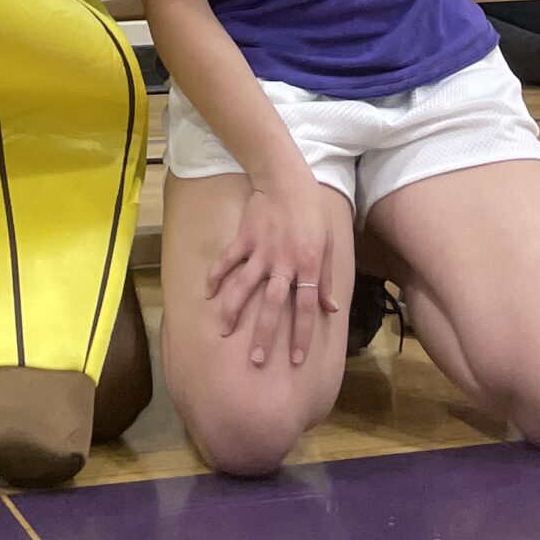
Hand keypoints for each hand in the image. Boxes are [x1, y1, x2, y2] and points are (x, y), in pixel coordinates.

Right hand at [208, 175, 332, 369]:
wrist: (286, 179)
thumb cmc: (312, 212)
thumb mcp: (328, 244)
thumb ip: (327, 279)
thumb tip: (331, 309)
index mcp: (308, 265)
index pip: (306, 307)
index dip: (301, 334)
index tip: (296, 359)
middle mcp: (283, 262)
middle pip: (273, 305)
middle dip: (264, 334)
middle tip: (257, 361)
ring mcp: (261, 251)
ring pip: (245, 286)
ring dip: (234, 311)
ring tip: (225, 332)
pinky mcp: (244, 238)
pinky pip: (228, 261)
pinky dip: (216, 276)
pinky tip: (208, 294)